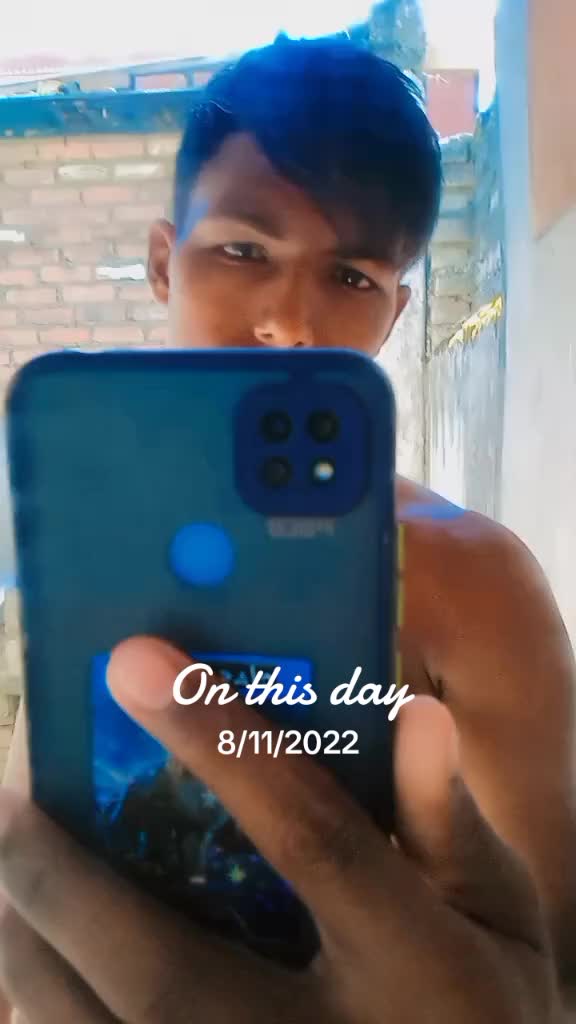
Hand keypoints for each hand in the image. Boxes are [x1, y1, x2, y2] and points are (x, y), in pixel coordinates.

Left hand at [0, 637, 560, 1022]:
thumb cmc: (489, 1017)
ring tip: (1, 865)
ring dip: (33, 953)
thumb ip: (453, 825)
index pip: (311, 838)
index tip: (133, 659)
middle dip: (70, 882)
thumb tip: (416, 713)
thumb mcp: (502, 921)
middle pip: (168, 969)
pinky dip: (47, 1020)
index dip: (220, 744)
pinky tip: (23, 963)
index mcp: (417, 970)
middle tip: (6, 795)